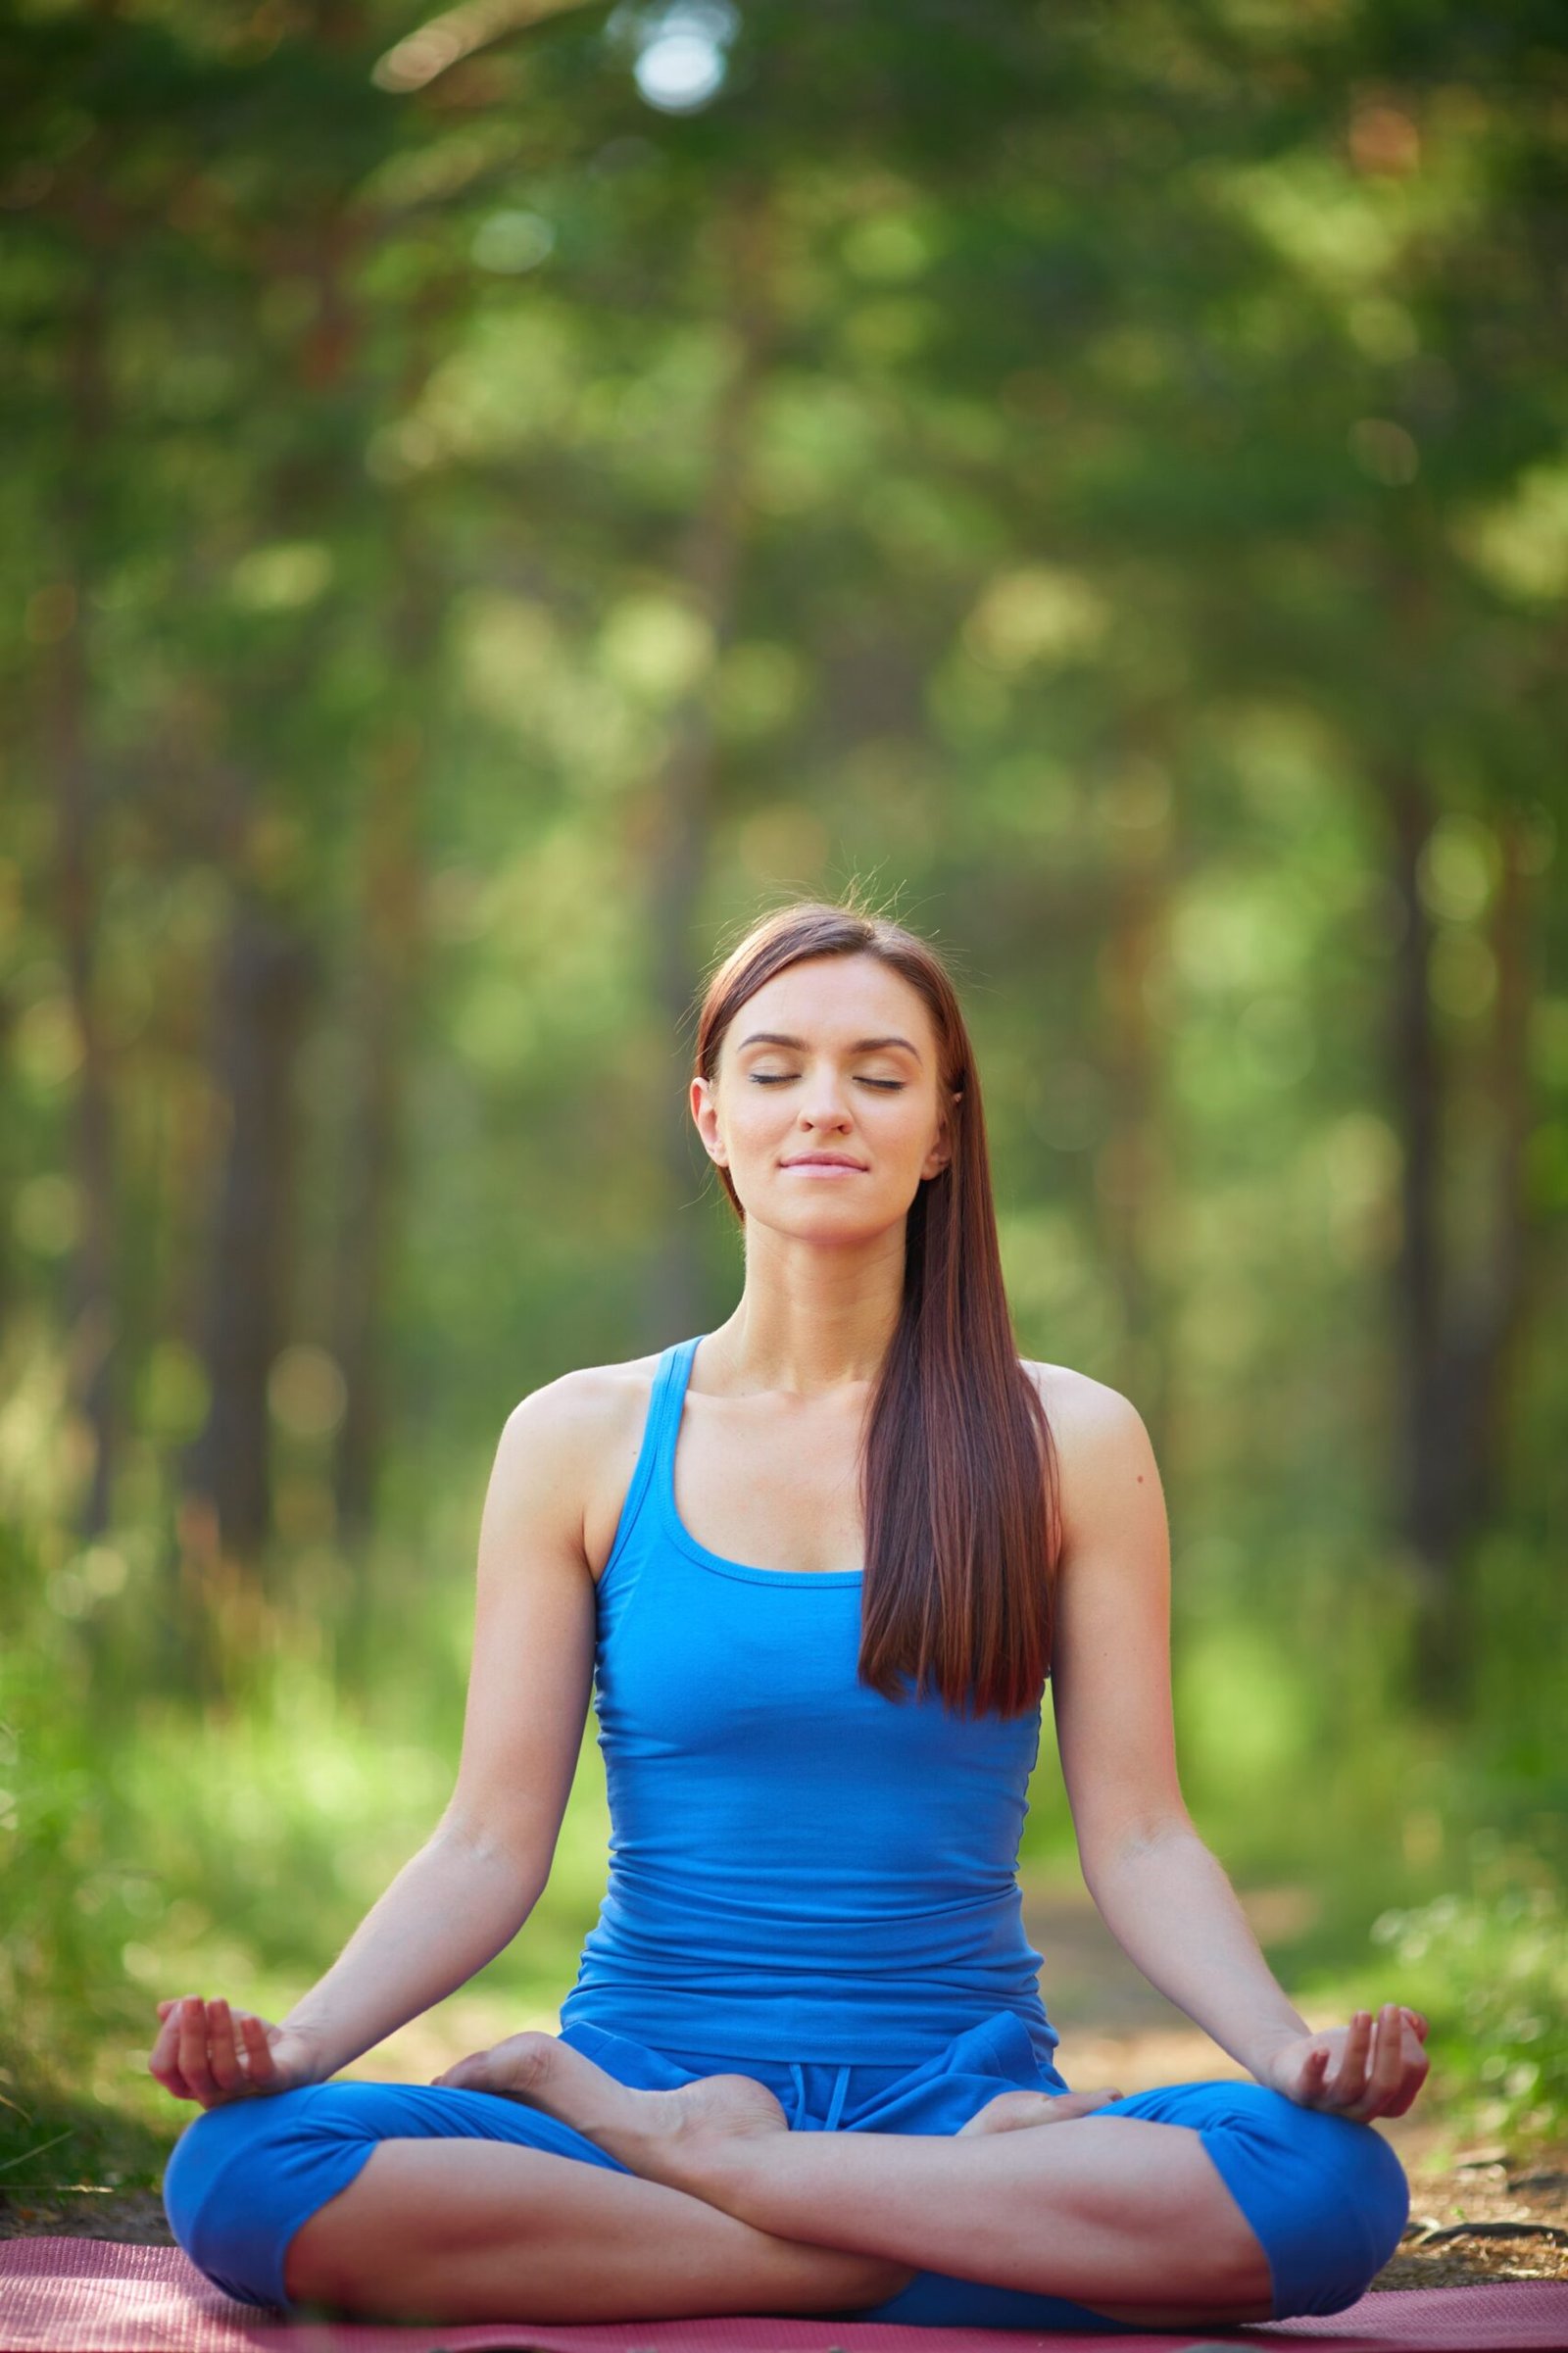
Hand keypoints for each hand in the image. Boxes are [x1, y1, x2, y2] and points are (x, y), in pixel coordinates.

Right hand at [148, 1995, 324, 2109]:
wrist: (292, 2052)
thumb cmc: (245, 2042)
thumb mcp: (213, 2024)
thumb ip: (186, 2019)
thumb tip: (164, 2008)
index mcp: (191, 2083)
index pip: (164, 2068)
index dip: (168, 2037)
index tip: (183, 2005)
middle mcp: (213, 2094)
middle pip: (191, 2070)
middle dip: (190, 2031)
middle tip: (193, 1998)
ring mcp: (243, 2093)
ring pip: (224, 2071)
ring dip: (219, 2032)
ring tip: (219, 1999)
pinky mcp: (273, 2084)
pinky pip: (261, 2071)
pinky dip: (254, 2044)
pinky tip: (249, 2020)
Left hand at [1259, 2001, 1429, 2120]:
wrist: (1294, 2066)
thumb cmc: (1343, 2056)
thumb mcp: (1375, 2042)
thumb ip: (1405, 2032)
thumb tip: (1413, 2019)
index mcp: (1388, 2099)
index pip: (1412, 2075)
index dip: (1411, 2041)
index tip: (1400, 2012)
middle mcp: (1363, 2109)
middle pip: (1386, 2084)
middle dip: (1391, 2044)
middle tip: (1390, 2007)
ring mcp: (1331, 2104)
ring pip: (1351, 2084)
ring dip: (1359, 2046)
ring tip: (1361, 2012)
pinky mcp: (1301, 2093)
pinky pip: (1309, 2087)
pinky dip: (1316, 2069)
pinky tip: (1322, 2049)